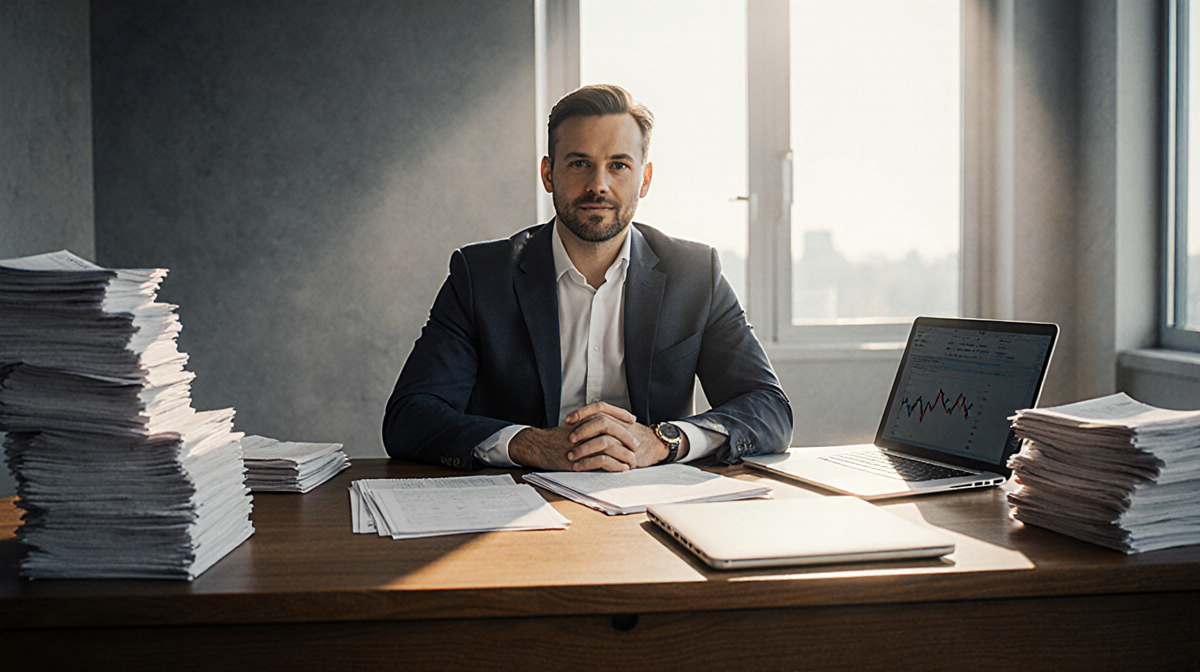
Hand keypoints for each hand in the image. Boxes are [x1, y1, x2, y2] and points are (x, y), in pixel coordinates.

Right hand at [509, 402, 640, 471]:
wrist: (538, 447)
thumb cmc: (556, 437)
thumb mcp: (573, 424)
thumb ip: (588, 421)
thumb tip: (609, 422)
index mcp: (580, 418)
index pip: (604, 409)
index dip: (620, 413)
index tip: (633, 420)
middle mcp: (580, 428)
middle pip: (609, 426)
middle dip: (626, 435)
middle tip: (636, 444)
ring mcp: (578, 443)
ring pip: (608, 444)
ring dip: (624, 453)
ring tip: (632, 460)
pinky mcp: (577, 459)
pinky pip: (601, 461)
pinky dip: (615, 465)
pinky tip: (622, 468)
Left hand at [565, 404, 689, 468]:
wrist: (658, 444)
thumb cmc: (636, 435)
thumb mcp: (621, 423)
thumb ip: (605, 421)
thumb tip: (581, 420)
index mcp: (619, 417)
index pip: (600, 407)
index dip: (583, 412)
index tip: (568, 420)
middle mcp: (623, 427)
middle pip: (601, 422)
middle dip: (583, 430)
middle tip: (569, 438)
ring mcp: (625, 443)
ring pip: (604, 441)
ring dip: (584, 449)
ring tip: (571, 456)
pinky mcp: (626, 458)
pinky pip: (606, 460)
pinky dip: (590, 463)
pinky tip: (580, 466)